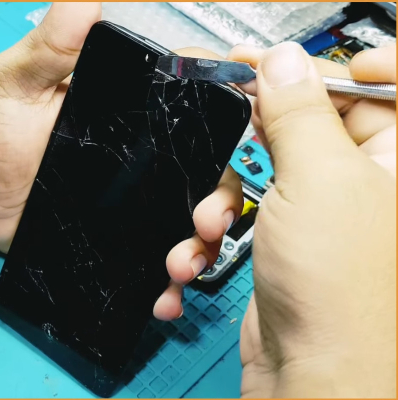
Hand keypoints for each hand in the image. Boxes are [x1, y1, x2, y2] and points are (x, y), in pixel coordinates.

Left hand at [0, 3, 243, 320]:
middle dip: (220, 196)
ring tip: (182, 264)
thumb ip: (51, 45)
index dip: (229, 106)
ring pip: (188, 218)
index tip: (247, 123)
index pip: (193, 99)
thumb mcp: (15, 81)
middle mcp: (142, 153)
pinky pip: (154, 258)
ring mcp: (134, 199)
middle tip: (206, 221)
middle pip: (205, 168)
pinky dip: (167, 281)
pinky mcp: (119, 237)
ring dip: (200, 244)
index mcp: (130, 109)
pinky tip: (164, 296)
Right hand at [228, 43, 395, 396]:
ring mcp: (318, 211)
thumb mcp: (318, 180)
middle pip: (301, 124)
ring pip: (258, 169)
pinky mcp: (282, 239)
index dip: (330, 67)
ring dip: (218, 195)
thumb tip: (284, 64)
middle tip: (218, 113)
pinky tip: (198, 253)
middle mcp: (362, 180)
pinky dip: (213, 231)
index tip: (285, 65)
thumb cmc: (341, 292)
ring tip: (208, 222)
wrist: (312, 375)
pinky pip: (241, 211)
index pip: (371, 85)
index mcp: (395, 156)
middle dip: (250, 135)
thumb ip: (300, 113)